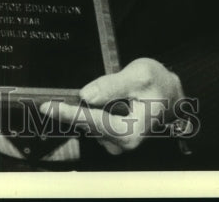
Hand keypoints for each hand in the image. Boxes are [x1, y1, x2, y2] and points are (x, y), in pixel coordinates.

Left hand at [41, 57, 183, 154]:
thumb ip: (113, 85)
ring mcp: (116, 141)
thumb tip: (86, 95)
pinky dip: (84, 112)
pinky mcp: (111, 135)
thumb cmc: (159, 84)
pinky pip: (91, 122)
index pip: (94, 121)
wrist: (171, 93)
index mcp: (131, 131)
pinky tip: (82, 102)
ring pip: (87, 124)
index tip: (49, 107)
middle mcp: (122, 142)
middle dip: (67, 113)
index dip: (70, 113)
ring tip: (67, 99)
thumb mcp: (140, 75)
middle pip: (87, 125)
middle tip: (46, 102)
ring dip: (76, 111)